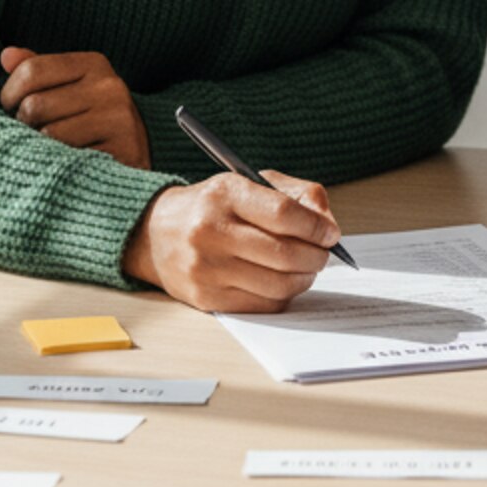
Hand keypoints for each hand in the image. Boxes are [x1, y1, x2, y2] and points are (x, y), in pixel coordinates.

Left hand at [0, 46, 149, 169]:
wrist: (140, 149)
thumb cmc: (90, 115)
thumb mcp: (68, 85)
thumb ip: (37, 70)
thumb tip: (6, 55)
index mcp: (94, 64)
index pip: (31, 70)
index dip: (10, 93)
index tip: (11, 106)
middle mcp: (110, 87)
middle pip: (34, 105)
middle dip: (23, 123)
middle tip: (32, 131)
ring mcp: (118, 120)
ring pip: (47, 134)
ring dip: (39, 146)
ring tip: (48, 147)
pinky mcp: (122, 151)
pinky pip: (67, 160)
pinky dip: (59, 164)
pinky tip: (66, 162)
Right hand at [121, 169, 341, 312]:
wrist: (156, 233)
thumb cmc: (213, 206)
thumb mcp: (250, 182)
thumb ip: (296, 195)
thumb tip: (327, 225)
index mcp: (225, 194)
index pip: (283, 213)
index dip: (316, 226)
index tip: (330, 233)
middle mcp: (211, 231)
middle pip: (283, 253)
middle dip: (316, 256)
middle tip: (323, 254)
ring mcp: (207, 269)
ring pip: (277, 285)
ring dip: (304, 279)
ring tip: (306, 268)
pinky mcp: (206, 298)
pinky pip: (262, 305)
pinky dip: (283, 296)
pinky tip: (283, 282)